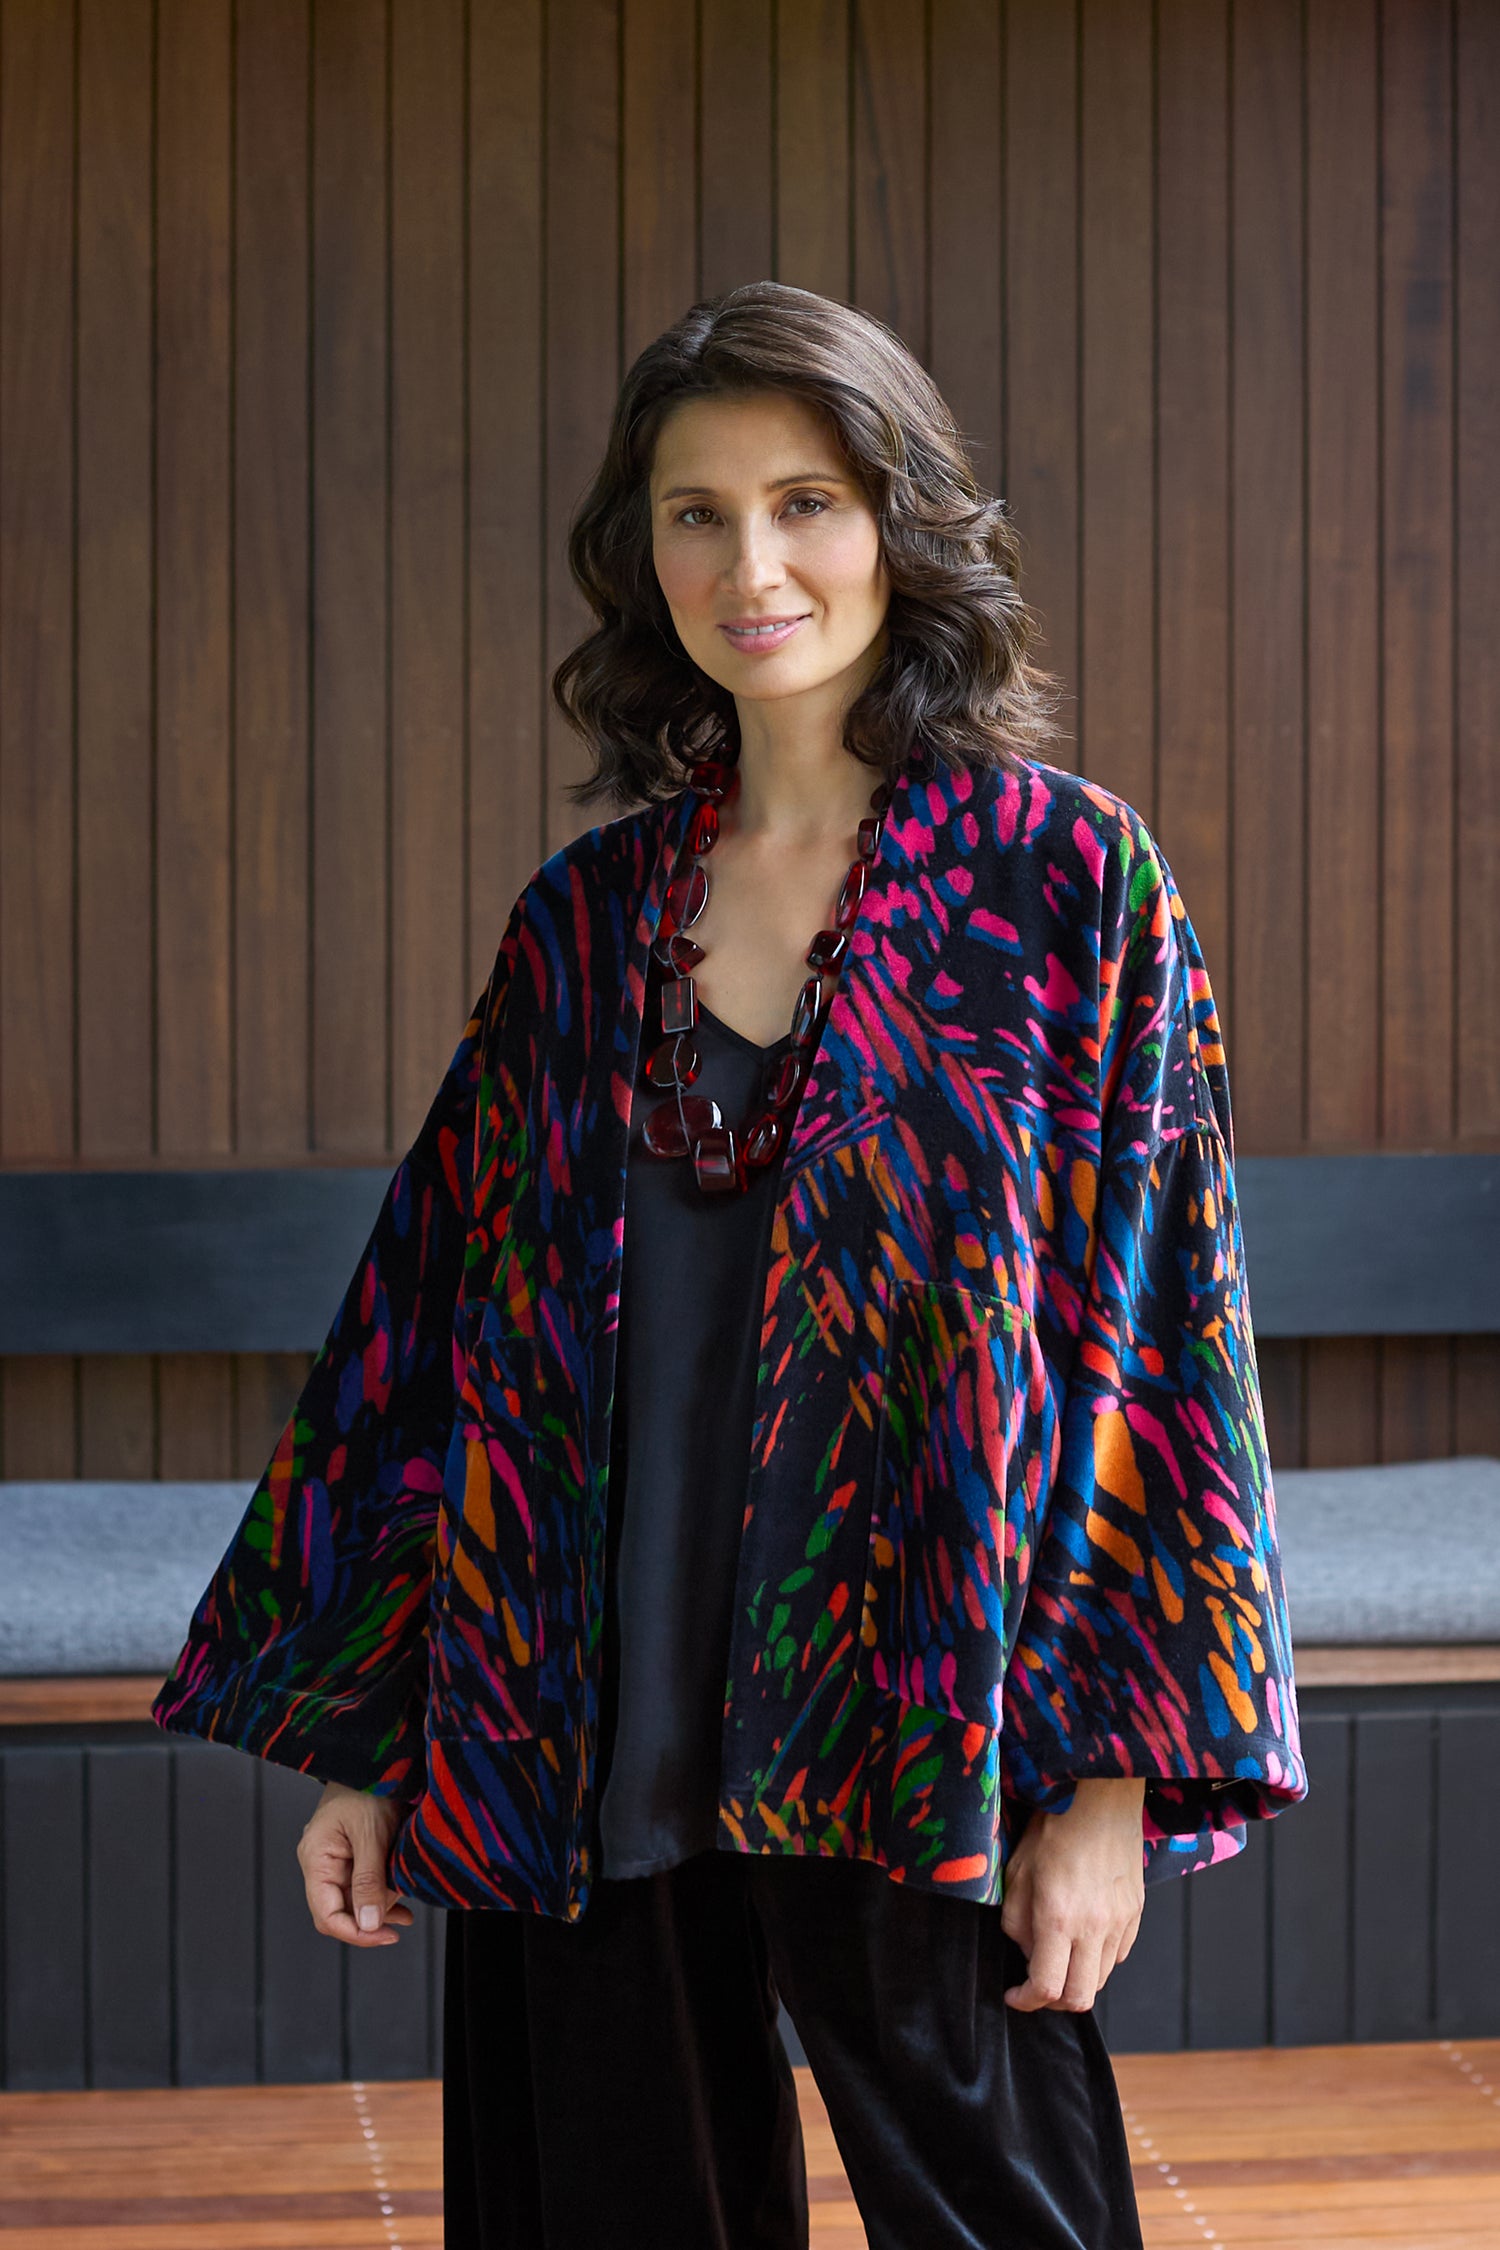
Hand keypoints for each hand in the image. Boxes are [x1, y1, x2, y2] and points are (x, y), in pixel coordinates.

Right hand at [297, 1780, 415, 1946]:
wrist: (379, 1754)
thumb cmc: (369, 1785)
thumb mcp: (372, 1833)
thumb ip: (369, 1880)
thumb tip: (369, 1924)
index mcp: (316, 1858)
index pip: (327, 1915)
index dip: (355, 1933)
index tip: (386, 1935)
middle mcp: (322, 1862)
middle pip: (341, 1910)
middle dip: (371, 1920)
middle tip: (402, 1921)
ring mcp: (337, 1857)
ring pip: (355, 1898)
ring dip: (380, 1908)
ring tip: (406, 1911)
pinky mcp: (353, 1851)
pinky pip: (364, 1882)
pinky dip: (382, 1892)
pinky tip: (401, 1898)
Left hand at [1000, 1776, 1145, 2011]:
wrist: (1100, 1796)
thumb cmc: (1054, 1825)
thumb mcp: (1017, 1871)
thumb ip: (1017, 1922)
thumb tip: (1027, 1951)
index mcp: (1058, 1918)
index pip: (1046, 1987)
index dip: (1025, 2000)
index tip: (1013, 1994)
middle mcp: (1094, 1927)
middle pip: (1079, 1998)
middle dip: (1053, 2001)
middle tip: (1036, 1983)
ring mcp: (1120, 1922)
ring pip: (1101, 1979)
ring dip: (1076, 1979)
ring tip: (1058, 1955)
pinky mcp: (1136, 1913)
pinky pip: (1118, 1955)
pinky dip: (1097, 1959)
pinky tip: (1082, 1936)